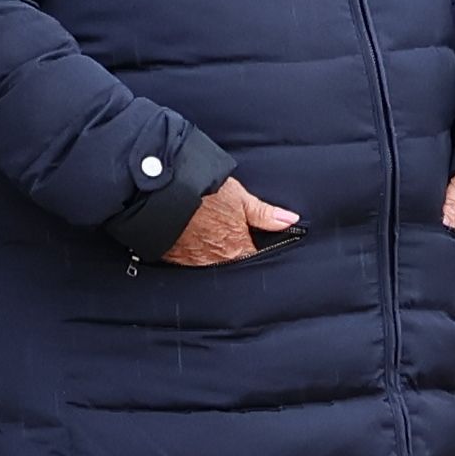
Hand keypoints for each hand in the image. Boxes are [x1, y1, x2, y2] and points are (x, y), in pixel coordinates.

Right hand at [165, 180, 296, 266]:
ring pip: (207, 263)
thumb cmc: (205, 192)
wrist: (163, 192)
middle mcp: (215, 260)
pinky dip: (190, 252)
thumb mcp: (240, 197)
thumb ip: (265, 214)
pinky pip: (185, 260)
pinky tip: (189, 238)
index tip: (252, 240)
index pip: (253, 260)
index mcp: (236, 248)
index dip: (254, 250)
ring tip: (207, 234)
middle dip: (231, 253)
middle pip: (230, 264)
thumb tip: (290, 221)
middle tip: (226, 234)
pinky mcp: (171, 257)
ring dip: (210, 253)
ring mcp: (191, 261)